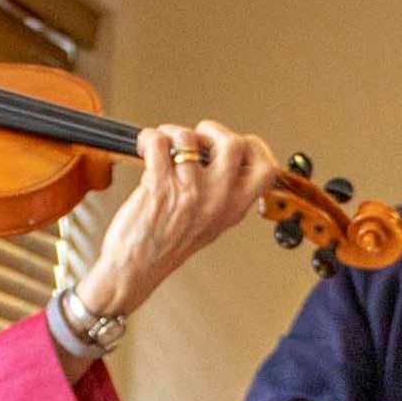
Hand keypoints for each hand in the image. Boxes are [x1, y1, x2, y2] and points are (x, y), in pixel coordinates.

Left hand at [73, 120, 279, 317]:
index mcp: (233, 209)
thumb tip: (221, 158)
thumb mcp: (210, 226)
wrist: (135, 269)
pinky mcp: (160, 187)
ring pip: (188, 138)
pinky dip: (149, 138)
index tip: (239, 141)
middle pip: (234, 144)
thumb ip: (223, 196)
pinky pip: (158, 143)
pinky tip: (146, 148)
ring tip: (163, 144)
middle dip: (212, 130)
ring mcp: (189, 193)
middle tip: (197, 137)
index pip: (266, 170)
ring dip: (171, 133)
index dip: (254, 146)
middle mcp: (216, 200)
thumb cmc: (165, 249)